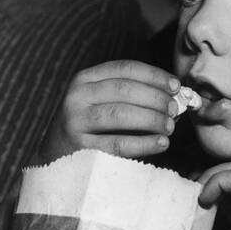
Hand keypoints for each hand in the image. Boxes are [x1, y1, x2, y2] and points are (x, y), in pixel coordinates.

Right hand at [40, 60, 180, 162]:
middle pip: (124, 89)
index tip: (176, 86)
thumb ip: (131, 97)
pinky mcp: (80, 148)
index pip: (124, 69)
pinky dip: (144, 143)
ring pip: (121, 114)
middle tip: (175, 109)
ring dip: (152, 118)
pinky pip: (118, 144)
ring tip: (170, 126)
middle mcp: (77, 97)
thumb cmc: (89, 129)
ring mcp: (76, 122)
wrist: (54, 160)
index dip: (154, 75)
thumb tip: (175, 99)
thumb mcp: (100, 104)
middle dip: (155, 97)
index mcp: (84, 79)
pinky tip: (161, 143)